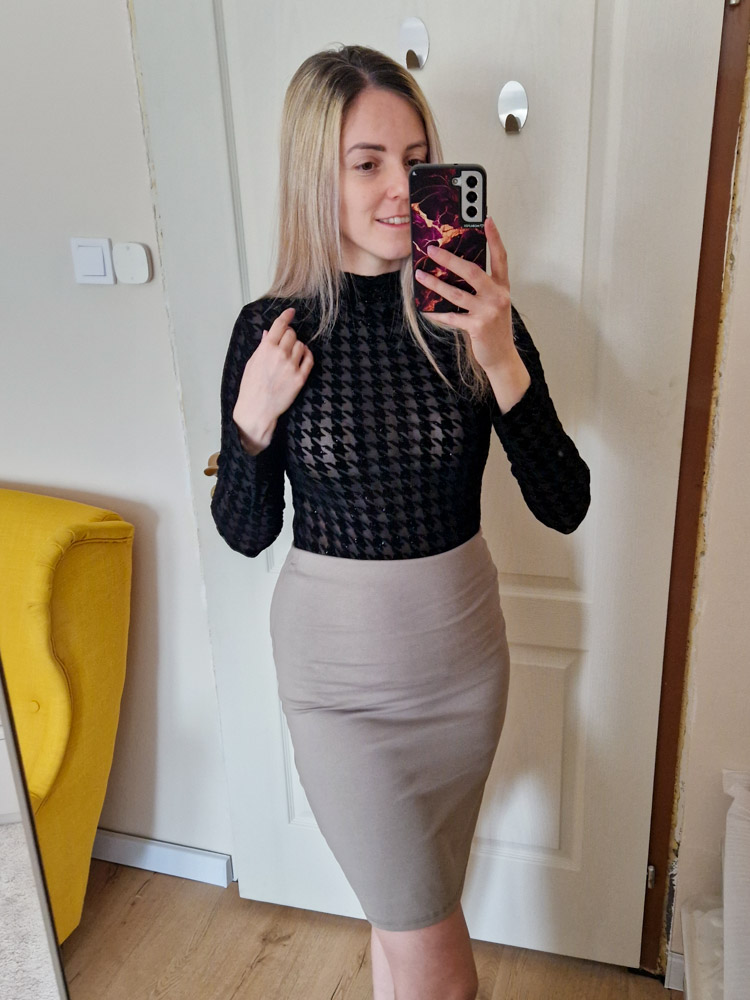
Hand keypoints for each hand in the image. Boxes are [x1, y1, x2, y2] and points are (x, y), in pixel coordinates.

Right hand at [232, 306, 313, 453]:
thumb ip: (262, 346)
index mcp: (266, 349)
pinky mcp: (300, 378)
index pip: (279, 325)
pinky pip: (309, 359)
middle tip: (285, 342)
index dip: (286, 316)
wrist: (257, 409)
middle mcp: (280, 355)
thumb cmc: (251, 387)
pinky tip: (302, 357)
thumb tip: (269, 333)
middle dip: (289, 335)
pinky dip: (307, 355)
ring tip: (291, 354)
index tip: (291, 312)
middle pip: (292, 334)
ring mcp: (291, 367)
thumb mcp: (252, 363)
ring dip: (297, 346)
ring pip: (301, 345)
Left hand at [414, 216, 529, 411]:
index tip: (486, 218)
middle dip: (449, 259)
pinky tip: (424, 307)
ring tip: (419, 275)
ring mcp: (487, 312)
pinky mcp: (477, 327)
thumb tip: (455, 270)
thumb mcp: (493, 302)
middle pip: (471, 271)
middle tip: (431, 250)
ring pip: (455, 293)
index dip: (494, 237)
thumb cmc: (493, 326)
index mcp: (502, 286)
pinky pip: (451, 316)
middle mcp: (497, 296)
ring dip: (434, 283)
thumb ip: (481, 287)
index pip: (500, 256)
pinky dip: (436, 312)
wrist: (501, 356)